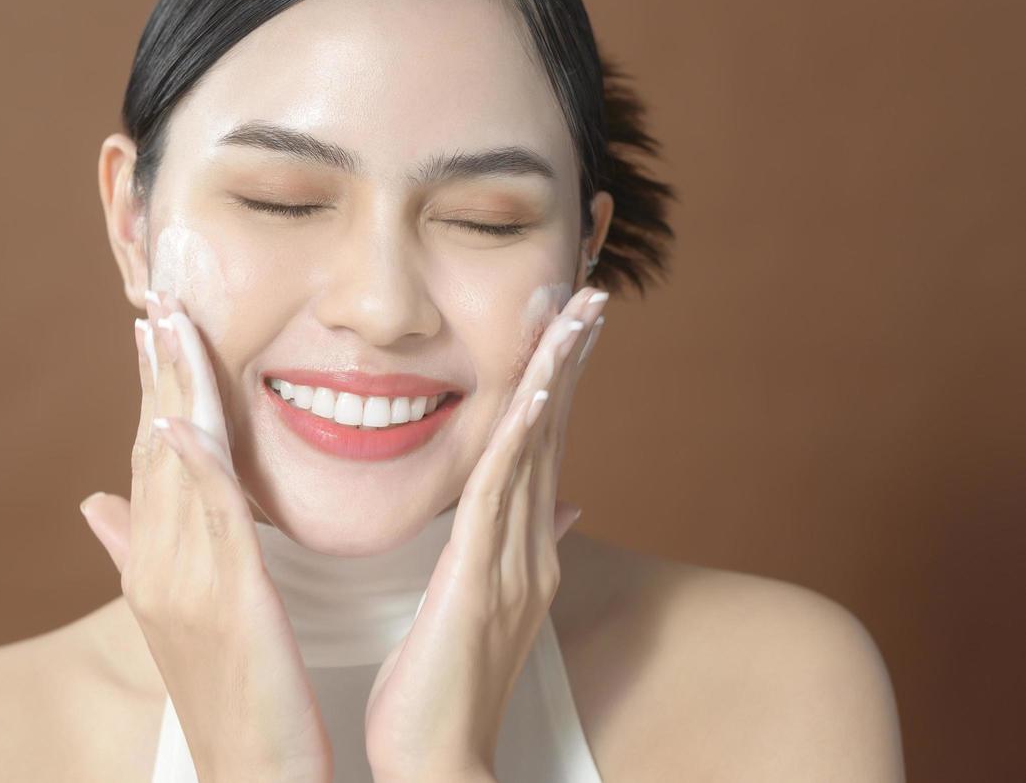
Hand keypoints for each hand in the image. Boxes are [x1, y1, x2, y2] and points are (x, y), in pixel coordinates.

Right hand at [78, 291, 332, 782]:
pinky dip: (190, 467)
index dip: (151, 386)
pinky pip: (204, 522)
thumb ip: (141, 552)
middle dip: (154, 370)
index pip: (151, 456)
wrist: (253, 775)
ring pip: (171, 469)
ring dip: (168, 392)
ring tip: (167, 324)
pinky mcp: (222, 606)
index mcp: (154, 563)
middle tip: (155, 296)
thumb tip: (94, 502)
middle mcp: (156, 566)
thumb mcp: (186, 617)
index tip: (153, 325)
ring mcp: (182, 585)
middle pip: (152, 448)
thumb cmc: (235, 697)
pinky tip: (181, 420)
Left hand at [363, 286, 608, 781]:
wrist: (438, 761)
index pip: (544, 448)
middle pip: (555, 435)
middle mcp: (530, 547)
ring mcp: (514, 562)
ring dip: (558, 377)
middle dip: (572, 361)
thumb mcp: (483, 606)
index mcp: (524, 549)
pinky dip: (525, 438)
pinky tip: (538, 390)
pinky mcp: (482, 577)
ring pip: (537, 450)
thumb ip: (520, 548)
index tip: (568, 324)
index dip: (559, 381)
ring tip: (577, 313)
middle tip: (591, 293)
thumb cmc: (442, 687)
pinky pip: (504, 494)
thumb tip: (564, 505)